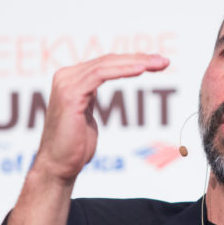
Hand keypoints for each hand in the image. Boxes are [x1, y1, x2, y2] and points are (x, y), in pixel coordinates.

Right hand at [2, 54, 168, 224]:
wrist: (59, 166)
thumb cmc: (75, 146)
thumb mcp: (88, 116)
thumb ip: (92, 98)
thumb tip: (102, 91)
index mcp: (71, 79)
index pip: (106, 64)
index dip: (132, 60)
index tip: (156, 63)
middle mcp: (66, 76)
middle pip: (108, 61)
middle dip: (139, 58)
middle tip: (164, 61)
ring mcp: (66, 83)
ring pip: (107, 65)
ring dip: (136, 62)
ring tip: (159, 64)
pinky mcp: (71, 93)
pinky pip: (101, 75)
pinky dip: (123, 70)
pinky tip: (141, 70)